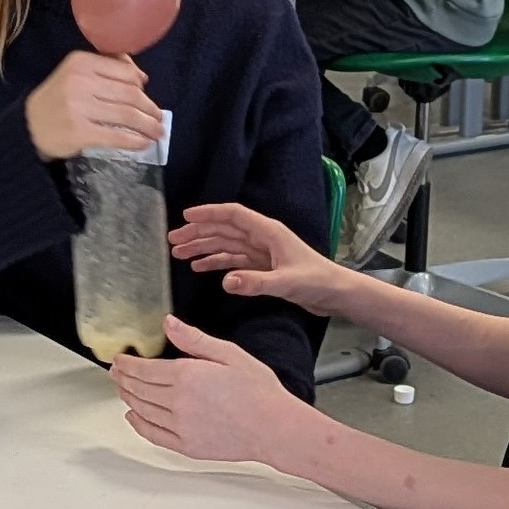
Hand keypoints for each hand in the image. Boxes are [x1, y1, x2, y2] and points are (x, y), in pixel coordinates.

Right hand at [24, 49, 162, 159]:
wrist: (29, 126)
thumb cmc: (57, 98)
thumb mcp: (75, 73)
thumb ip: (106, 67)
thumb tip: (142, 76)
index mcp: (80, 62)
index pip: (124, 71)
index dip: (140, 84)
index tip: (147, 94)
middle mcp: (80, 82)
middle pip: (129, 94)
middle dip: (149, 108)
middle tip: (158, 118)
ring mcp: (79, 108)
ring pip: (126, 115)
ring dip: (147, 125)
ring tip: (157, 131)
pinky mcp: (80, 132)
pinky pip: (116, 136)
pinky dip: (134, 141)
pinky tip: (143, 143)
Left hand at [110, 317, 309, 464]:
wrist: (274, 428)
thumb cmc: (258, 392)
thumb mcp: (229, 354)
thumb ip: (194, 339)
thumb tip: (168, 323)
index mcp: (186, 375)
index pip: (144, 369)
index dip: (127, 364)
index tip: (120, 360)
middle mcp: (177, 402)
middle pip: (138, 389)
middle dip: (123, 379)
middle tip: (115, 372)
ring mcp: (180, 426)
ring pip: (142, 411)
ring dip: (127, 398)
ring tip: (122, 389)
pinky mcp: (186, 446)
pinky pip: (152, 434)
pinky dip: (138, 424)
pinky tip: (133, 417)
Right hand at [168, 201, 338, 303]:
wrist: (335, 294)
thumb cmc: (316, 281)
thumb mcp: (286, 282)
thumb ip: (255, 283)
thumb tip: (225, 281)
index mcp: (268, 232)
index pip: (233, 215)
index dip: (209, 214)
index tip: (185, 216)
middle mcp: (262, 238)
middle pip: (224, 229)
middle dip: (198, 233)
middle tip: (173, 241)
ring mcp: (261, 252)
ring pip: (225, 245)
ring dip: (202, 248)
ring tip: (179, 254)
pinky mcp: (262, 267)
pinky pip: (233, 261)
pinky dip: (215, 263)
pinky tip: (199, 268)